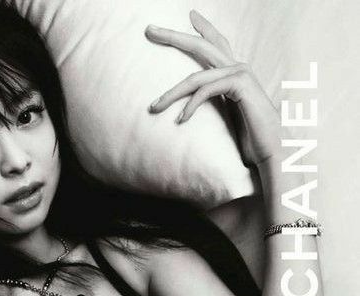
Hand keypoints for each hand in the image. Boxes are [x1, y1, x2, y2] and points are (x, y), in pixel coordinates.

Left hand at [145, 9, 282, 167]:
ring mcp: (240, 74)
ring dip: (170, 94)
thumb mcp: (230, 119)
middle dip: (173, 36)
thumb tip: (192, 109)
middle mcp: (238, 68)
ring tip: (154, 107)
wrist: (274, 151)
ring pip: (195, 77)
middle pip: (200, 46)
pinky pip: (206, 90)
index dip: (204, 29)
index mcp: (235, 73)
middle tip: (149, 30)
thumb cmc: (253, 140)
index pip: (217, 44)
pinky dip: (190, 106)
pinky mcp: (240, 85)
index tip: (190, 15)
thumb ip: (217, 106)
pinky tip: (181, 119)